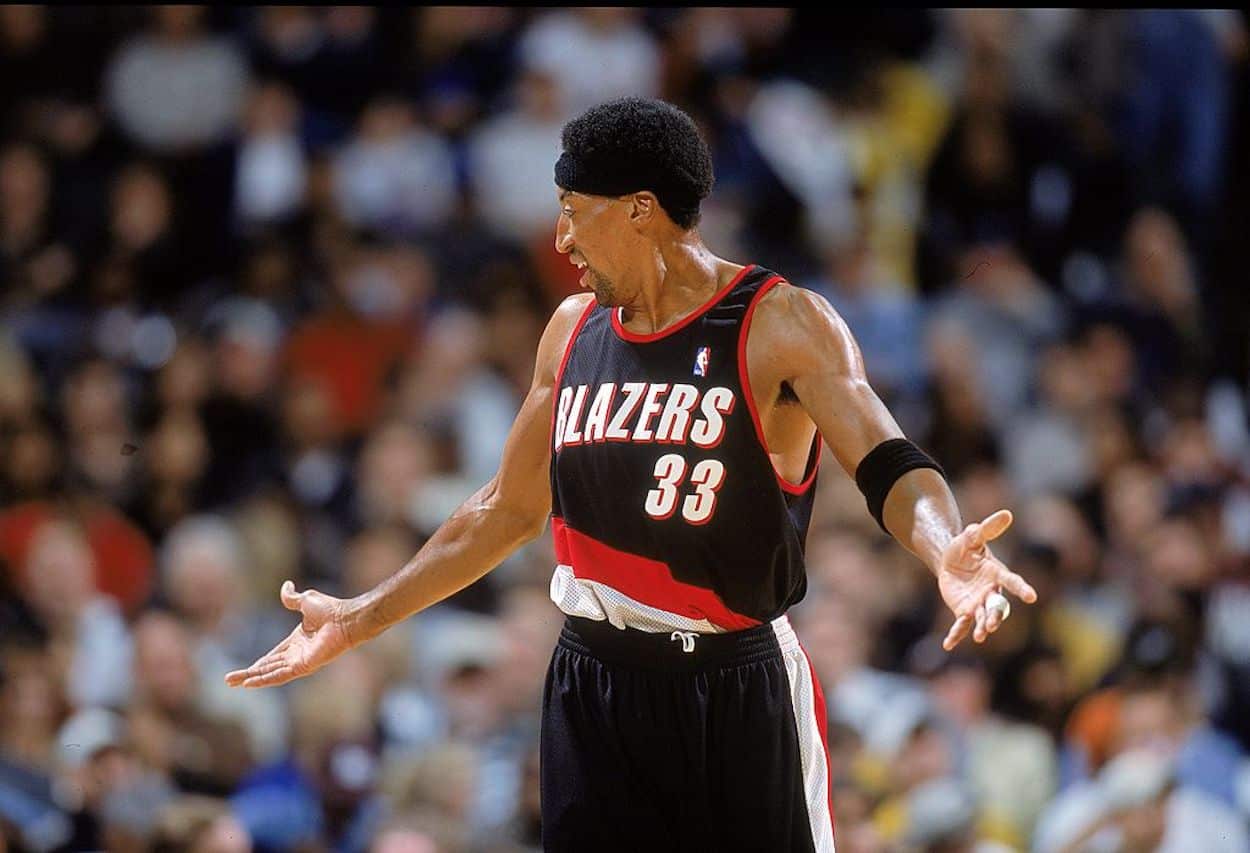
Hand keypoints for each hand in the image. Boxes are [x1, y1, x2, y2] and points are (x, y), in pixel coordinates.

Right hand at [225, 581, 353, 687]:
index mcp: (297, 641)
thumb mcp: (305, 600)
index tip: (245, 670)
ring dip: (253, 678)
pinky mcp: (304, 666)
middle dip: (249, 674)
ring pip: (271, 673)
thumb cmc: (331, 610)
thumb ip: (292, 597)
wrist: (344, 618)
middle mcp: (297, 653)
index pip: (273, 655)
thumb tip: (286, 585)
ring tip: (236, 683)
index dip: (259, 663)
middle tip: (229, 680)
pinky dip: (266, 679)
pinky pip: (281, 675)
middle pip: (268, 667)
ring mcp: (300, 661)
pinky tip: (252, 682)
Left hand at [937, 509, 1037, 650]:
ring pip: (983, 618)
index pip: (1012, 581)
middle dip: (997, 615)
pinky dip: (955, 635)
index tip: (1032, 597)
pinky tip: (947, 645)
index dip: (1021, 589)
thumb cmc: (965, 548)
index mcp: (997, 574)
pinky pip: (961, 625)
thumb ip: (986, 529)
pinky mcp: (964, 611)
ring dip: (983, 627)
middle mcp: (991, 592)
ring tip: (981, 636)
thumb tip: (1006, 514)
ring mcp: (978, 604)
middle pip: (998, 606)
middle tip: (994, 624)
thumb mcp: (972, 537)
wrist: (950, 561)